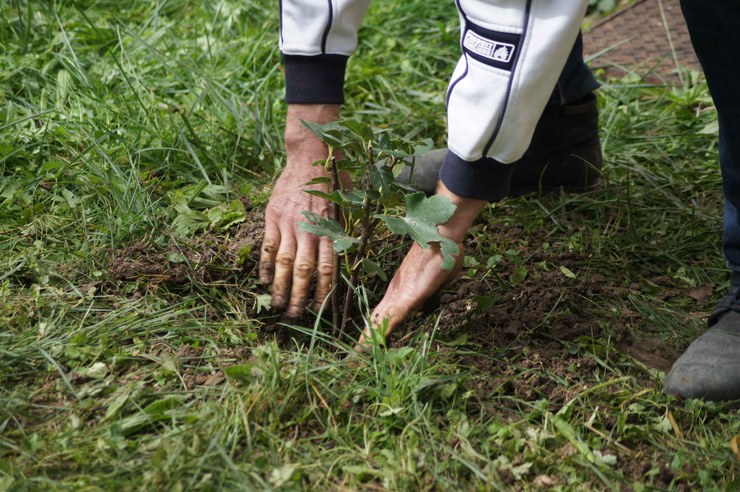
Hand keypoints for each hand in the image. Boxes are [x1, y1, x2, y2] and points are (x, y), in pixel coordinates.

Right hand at [260, 104, 349, 316]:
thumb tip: (349, 257)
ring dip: (281, 287)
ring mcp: (289, 223)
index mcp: (330, 229)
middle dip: (300, 297)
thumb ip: (343, 231)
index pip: (327, 268)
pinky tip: (265, 281)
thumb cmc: (334, 180)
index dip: (323, 292)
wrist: (309, 154)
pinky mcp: (273, 217)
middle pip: (303, 271)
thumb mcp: (346, 205)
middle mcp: (309, 229)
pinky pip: (269, 246)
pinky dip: (266, 265)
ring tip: (278, 306)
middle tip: (295, 316)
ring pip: (284, 262)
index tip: (320, 310)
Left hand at [360, 181, 486, 346]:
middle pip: (375, 323)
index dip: (375, 331)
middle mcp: (394, 294)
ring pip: (377, 324)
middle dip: (365, 342)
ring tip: (354, 360)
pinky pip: (389, 322)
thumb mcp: (440, 281)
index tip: (366, 345)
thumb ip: (432, 295)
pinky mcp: (406, 298)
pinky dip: (378, 337)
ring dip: (366, 344)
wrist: (442, 234)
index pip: (384, 316)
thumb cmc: (444, 253)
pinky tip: (369, 349)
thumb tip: (429, 306)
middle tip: (352, 359)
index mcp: (401, 291)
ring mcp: (398, 296)